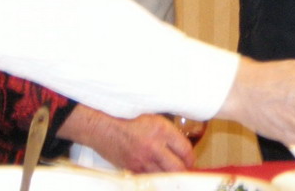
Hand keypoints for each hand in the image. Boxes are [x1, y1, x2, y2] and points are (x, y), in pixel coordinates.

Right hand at [57, 107, 193, 171]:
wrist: (102, 126)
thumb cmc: (126, 117)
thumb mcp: (152, 116)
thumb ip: (168, 129)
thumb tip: (182, 141)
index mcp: (161, 130)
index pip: (185, 150)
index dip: (191, 157)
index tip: (190, 158)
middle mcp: (154, 147)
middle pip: (178, 168)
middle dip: (184, 170)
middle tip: (185, 168)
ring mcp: (143, 160)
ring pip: (165, 176)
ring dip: (171, 176)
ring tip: (173, 172)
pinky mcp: (133, 169)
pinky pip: (151, 178)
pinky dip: (157, 177)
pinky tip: (158, 173)